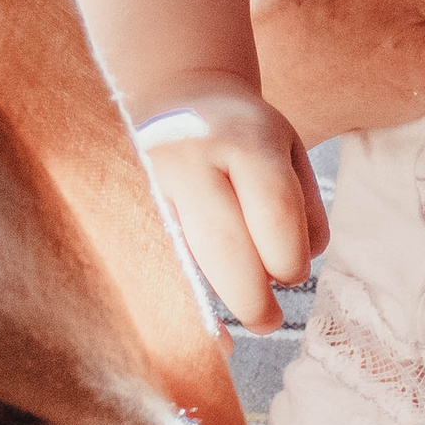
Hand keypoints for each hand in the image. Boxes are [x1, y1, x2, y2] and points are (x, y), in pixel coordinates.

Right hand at [133, 77, 327, 332]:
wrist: (174, 93)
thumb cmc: (243, 136)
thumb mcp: (288, 151)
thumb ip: (302, 210)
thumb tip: (291, 274)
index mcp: (246, 140)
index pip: (275, 212)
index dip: (288, 259)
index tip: (292, 277)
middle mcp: (193, 158)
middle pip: (224, 245)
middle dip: (250, 298)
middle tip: (267, 322)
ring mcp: (148, 182)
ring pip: (177, 259)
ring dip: (207, 304)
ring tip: (229, 332)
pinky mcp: (121, 204)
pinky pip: (145, 264)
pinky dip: (170, 300)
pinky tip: (186, 328)